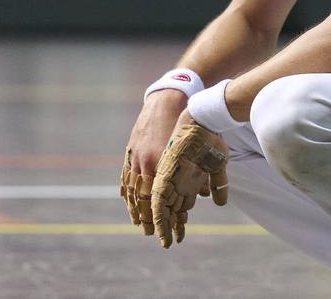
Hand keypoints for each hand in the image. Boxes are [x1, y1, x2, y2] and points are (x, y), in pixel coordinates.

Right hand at [121, 89, 186, 235]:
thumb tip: (205, 197)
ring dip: (134, 208)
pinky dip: (126, 191)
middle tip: (150, 232)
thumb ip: (200, 173)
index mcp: (162, 163)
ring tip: (138, 223)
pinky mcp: (131, 150)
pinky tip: (128, 201)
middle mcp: (146, 161)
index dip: (162, 217)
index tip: (166, 231)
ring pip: (131, 189)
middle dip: (146, 218)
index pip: (158, 199)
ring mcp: (136, 156)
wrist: (170, 98)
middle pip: (142, 198)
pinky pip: (126, 175)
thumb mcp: (197, 149)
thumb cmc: (189, 124)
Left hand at [151, 115, 227, 247]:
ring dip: (163, 225)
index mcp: (186, 180)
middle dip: (170, 228)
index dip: (178, 222)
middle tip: (169, 243)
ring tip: (163, 240)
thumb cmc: (212, 140)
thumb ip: (218, 185)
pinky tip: (159, 225)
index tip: (179, 236)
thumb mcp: (217, 167)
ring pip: (162, 207)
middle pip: (170, 209)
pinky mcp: (166, 173)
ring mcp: (170, 177)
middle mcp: (176, 180)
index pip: (180, 206)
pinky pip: (159, 197)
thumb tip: (219, 203)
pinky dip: (159, 213)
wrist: (203, 120)